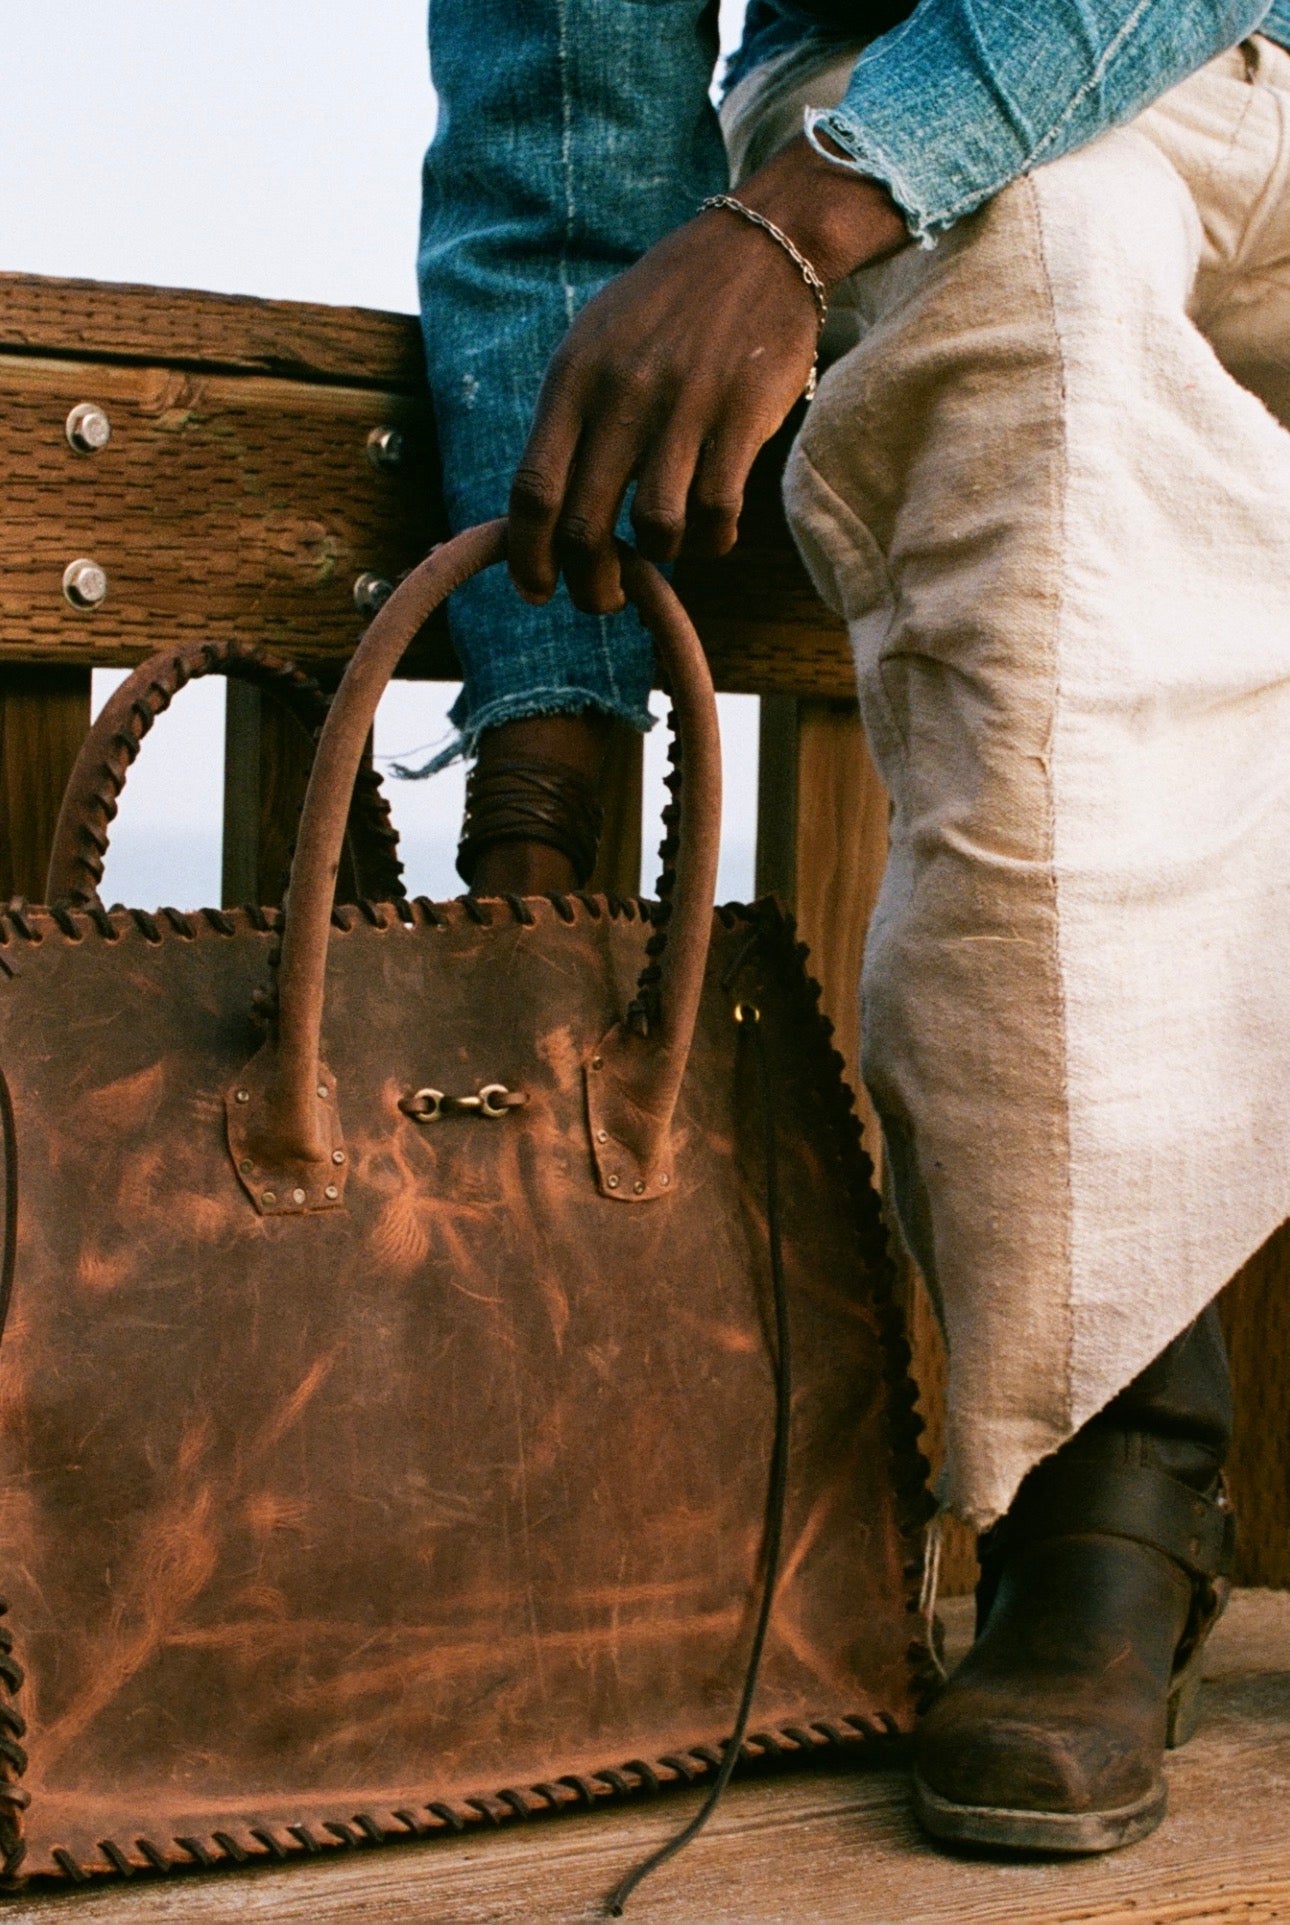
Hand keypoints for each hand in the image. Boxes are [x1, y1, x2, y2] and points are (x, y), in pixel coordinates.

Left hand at [507, 133, 907, 615]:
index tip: (537, 590)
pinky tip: (710, 533)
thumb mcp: (597, 341)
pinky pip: (716, 511)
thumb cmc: (670, 303)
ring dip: (658, 558)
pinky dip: (711, 540)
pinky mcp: (741, 416)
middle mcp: (620, 395)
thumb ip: (571, 416)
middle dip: (590, 583)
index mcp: (573, 378)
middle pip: (587, 527)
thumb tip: (546, 508)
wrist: (760, 245)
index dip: (529, 557)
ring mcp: (683, 406)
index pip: (533, 491)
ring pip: (655, 528)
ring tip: (665, 552)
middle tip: (603, 599)